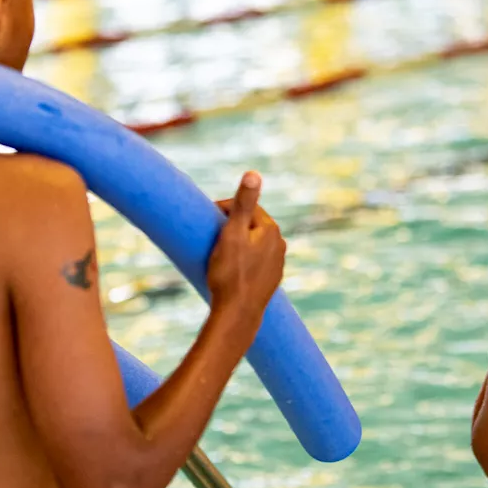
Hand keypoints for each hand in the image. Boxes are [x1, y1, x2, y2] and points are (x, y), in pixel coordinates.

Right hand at [209, 172, 286, 319]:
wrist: (238, 314)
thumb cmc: (231, 273)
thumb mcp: (232, 234)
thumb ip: (243, 203)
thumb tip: (254, 173)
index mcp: (271, 230)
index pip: (246, 208)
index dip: (224, 211)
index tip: (207, 219)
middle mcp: (280, 245)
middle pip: (249, 227)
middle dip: (230, 228)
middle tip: (209, 239)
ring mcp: (276, 264)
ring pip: (252, 246)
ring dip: (236, 245)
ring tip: (217, 256)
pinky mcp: (270, 281)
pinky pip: (253, 263)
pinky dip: (241, 262)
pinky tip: (229, 272)